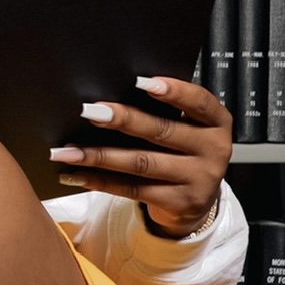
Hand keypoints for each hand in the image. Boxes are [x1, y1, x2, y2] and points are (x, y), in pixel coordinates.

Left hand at [49, 75, 231, 237]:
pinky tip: (76, 174)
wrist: (197, 200)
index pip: (199, 102)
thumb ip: (165, 112)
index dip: (174, 91)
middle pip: (162, 131)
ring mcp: (198, 179)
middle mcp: (213, 150)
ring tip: (68, 150)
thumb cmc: (183, 151)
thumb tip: (112, 96)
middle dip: (122, 120)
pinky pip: (133, 189)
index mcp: (216, 123)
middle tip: (90, 112)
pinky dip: (101, 181)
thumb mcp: (187, 129)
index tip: (141, 81)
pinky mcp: (178, 203)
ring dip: (99, 155)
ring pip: (141, 163)